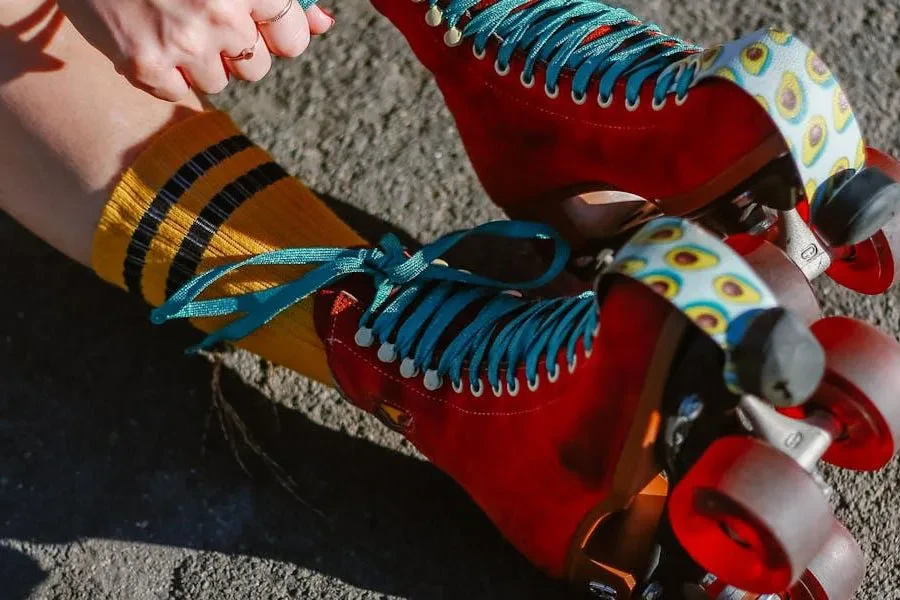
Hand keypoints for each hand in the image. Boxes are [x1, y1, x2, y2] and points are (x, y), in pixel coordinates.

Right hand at [57, 0, 333, 100]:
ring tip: (173, 22)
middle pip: (257, 67)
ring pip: (219, 81)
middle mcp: (221, 14)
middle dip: (238, 48)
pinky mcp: (144, 64)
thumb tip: (323, 24)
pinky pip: (177, 92)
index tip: (258, 24)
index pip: (292, 39)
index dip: (276, 35)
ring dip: (202, 60)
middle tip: (204, 17)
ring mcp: (182, 43)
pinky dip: (166, 73)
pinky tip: (150, 37)